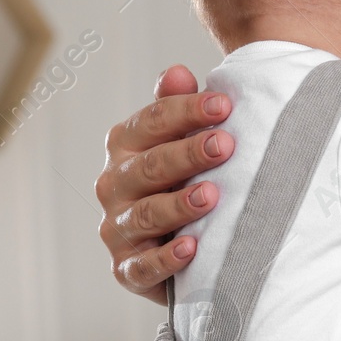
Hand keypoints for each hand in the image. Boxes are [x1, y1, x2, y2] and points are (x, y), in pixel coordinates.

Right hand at [95, 65, 235, 302]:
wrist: (180, 242)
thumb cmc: (185, 177)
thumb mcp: (183, 139)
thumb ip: (177, 106)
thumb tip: (177, 72)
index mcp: (125, 144)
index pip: (152, 120)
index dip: (187, 110)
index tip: (224, 105)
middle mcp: (114, 183)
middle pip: (150, 164)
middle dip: (188, 154)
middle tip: (226, 146)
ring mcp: (118, 227)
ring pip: (147, 213)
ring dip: (179, 205)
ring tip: (212, 196)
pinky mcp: (127, 268)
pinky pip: (143, 266)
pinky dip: (166, 259)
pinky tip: (191, 249)